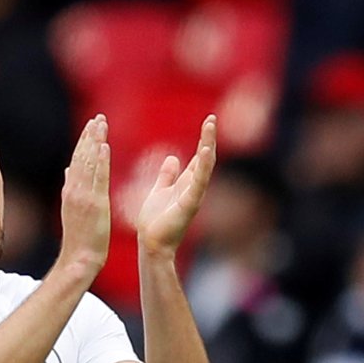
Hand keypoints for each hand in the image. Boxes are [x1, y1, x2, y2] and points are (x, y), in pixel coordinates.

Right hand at [58, 114, 111, 277]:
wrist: (80, 257)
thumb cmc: (79, 238)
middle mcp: (75, 190)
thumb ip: (71, 187)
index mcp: (70, 191)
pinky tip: (104, 146)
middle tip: (98, 117)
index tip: (91, 125)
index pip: (77, 161)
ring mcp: (84, 196)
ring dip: (95, 142)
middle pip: (82, 157)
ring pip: (89, 163)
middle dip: (90, 136)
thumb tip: (69, 170)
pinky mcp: (95, 204)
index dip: (84, 142)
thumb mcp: (71, 209)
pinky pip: (98, 178)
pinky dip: (101, 161)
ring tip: (101, 124)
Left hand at [136, 115, 216, 259]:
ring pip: (205, 167)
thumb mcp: (159, 191)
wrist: (151, 244)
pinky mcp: (190, 204)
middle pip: (205, 158)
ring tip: (210, 126)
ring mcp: (194, 195)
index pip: (197, 157)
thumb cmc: (155, 221)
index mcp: (185, 184)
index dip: (204, 140)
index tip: (209, 121)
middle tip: (212, 118)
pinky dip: (202, 166)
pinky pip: (199, 182)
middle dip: (209, 138)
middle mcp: (193, 188)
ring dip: (208, 145)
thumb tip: (173, 158)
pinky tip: (205, 150)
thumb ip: (167, 176)